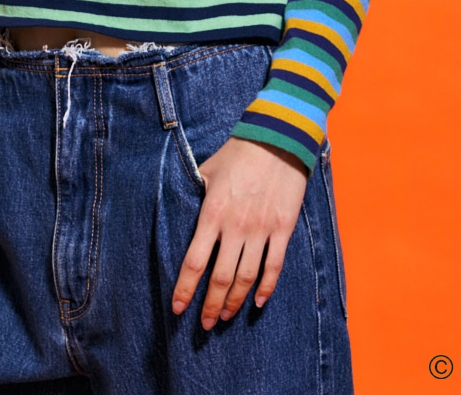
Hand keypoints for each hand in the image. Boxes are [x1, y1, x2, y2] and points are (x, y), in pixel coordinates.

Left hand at [171, 136, 307, 328]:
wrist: (278, 137)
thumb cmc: (239, 151)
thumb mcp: (207, 169)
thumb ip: (195, 195)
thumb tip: (182, 213)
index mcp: (212, 212)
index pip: (194, 261)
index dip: (185, 289)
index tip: (178, 308)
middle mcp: (235, 225)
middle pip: (220, 278)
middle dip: (210, 305)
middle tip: (204, 324)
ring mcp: (261, 229)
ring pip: (246, 277)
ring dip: (234, 301)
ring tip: (226, 316)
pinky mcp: (283, 228)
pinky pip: (274, 266)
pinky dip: (265, 288)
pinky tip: (257, 301)